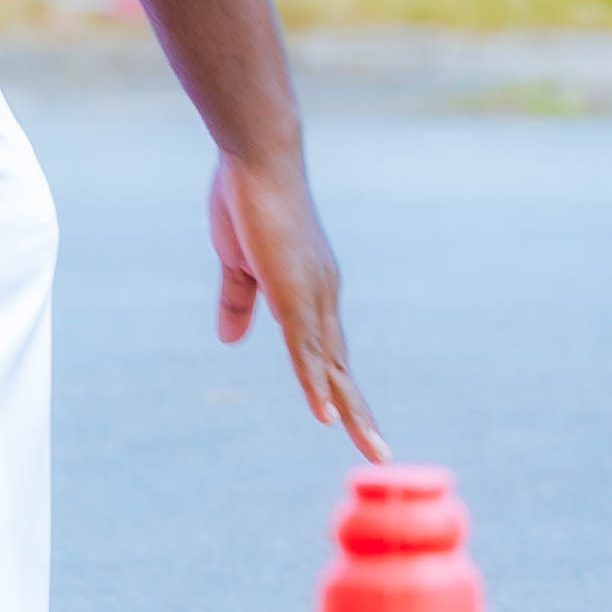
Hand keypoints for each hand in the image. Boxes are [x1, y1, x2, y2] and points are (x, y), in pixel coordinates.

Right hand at [206, 151, 383, 459]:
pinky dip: (315, 384)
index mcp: (311, 291)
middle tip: (380, 455)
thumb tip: (231, 338)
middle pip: (342, 369)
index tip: (350, 420)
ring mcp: (312, 296)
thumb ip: (238, 301)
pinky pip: (306, 349)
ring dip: (350, 411)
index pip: (328, 353)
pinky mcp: (292, 292)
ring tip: (372, 450)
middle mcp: (322, 297)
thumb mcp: (238, 263)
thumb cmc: (247, 200)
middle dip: (360, 414)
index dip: (338, 389)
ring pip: (332, 368)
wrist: (257, 156)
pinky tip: (326, 416)